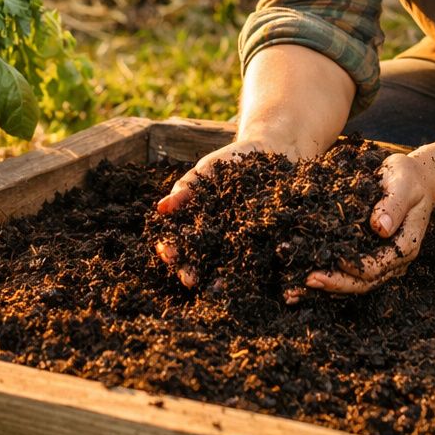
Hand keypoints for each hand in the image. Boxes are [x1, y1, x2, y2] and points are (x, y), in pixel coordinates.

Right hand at [153, 137, 290, 287]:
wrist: (274, 149)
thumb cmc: (233, 160)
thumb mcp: (208, 170)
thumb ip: (187, 188)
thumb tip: (160, 208)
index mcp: (198, 221)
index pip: (178, 240)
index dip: (170, 248)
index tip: (167, 253)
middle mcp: (217, 236)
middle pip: (199, 258)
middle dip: (191, 270)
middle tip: (189, 279)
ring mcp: (242, 240)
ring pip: (227, 263)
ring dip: (221, 277)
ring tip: (219, 285)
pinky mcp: (267, 240)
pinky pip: (261, 256)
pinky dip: (256, 267)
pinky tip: (253, 275)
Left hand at [296, 151, 434, 298]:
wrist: (415, 179)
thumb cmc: (409, 178)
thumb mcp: (403, 185)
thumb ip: (394, 205)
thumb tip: (380, 228)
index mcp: (404, 247)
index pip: (377, 268)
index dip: (354, 267)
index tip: (333, 257)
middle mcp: (394, 260)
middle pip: (364, 282)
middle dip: (336, 283)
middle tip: (308, 280)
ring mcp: (383, 260)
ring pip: (355, 282)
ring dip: (329, 284)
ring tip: (302, 285)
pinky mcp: (371, 254)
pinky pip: (350, 270)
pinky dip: (330, 274)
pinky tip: (307, 275)